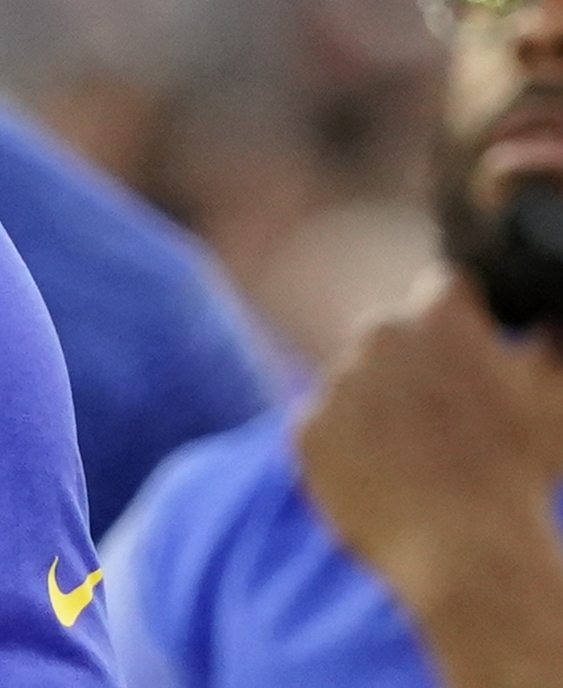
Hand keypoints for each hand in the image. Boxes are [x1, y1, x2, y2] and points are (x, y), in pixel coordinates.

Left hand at [296, 275, 562, 686]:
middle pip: (394, 337)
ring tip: (424, 461)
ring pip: (358, 386)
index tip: (475, 360)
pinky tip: (388, 481)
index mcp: (438, 313)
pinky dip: (350, 453)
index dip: (464, 327)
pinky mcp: (305, 431)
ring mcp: (335, 382)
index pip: (445, 292)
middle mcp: (377, 334)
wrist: (468, 550)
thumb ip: (546, 341)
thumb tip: (542, 320)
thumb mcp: (554, 394)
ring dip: (381, 410)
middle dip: (417, 367)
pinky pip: (327, 432)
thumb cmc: (522, 470)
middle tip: (450, 421)